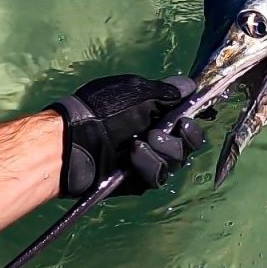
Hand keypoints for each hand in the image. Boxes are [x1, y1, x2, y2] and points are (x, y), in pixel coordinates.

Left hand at [48, 74, 203, 197]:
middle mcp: (154, 138)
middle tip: (156, 133)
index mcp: (155, 115)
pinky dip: (149, 165)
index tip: (186, 120)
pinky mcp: (138, 181)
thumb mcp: (138, 93)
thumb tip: (190, 85)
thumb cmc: (103, 110)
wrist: (74, 141)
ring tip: (139, 144)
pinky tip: (135, 156)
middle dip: (178, 139)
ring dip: (163, 152)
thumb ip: (167, 92)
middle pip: (185, 146)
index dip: (192, 124)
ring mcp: (147, 161)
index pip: (186, 122)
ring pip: (174, 163)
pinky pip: (157, 177)